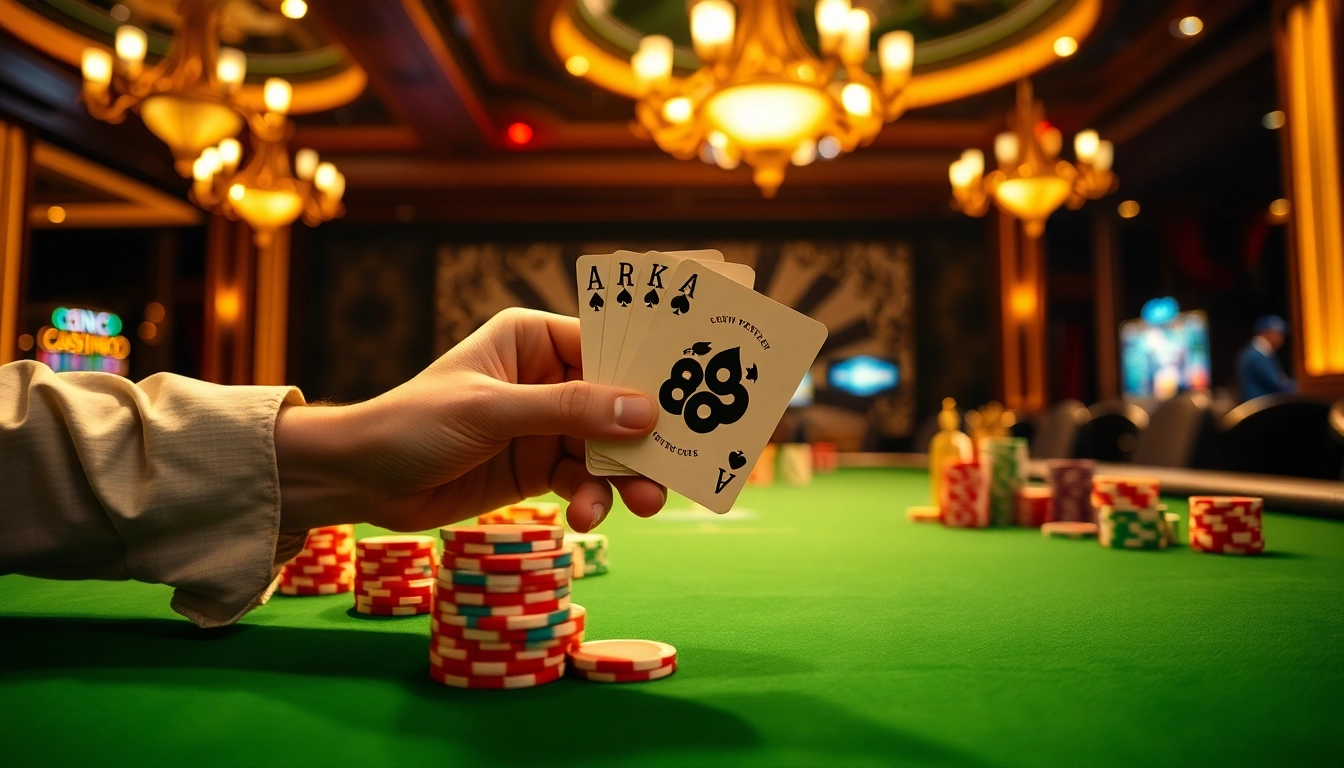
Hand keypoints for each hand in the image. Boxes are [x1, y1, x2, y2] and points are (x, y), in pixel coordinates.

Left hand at [274, 308, 665, 533]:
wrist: (361, 481)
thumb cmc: (414, 424)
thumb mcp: (492, 411)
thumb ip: (568, 410)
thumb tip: (643, 410)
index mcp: (533, 339)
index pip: (606, 347)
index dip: (648, 373)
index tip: (691, 398)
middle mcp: (546, 377)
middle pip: (616, 403)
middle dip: (644, 437)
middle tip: (676, 464)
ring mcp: (544, 424)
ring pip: (606, 448)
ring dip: (626, 477)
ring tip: (644, 505)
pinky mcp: (538, 467)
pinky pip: (584, 481)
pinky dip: (593, 499)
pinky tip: (585, 517)